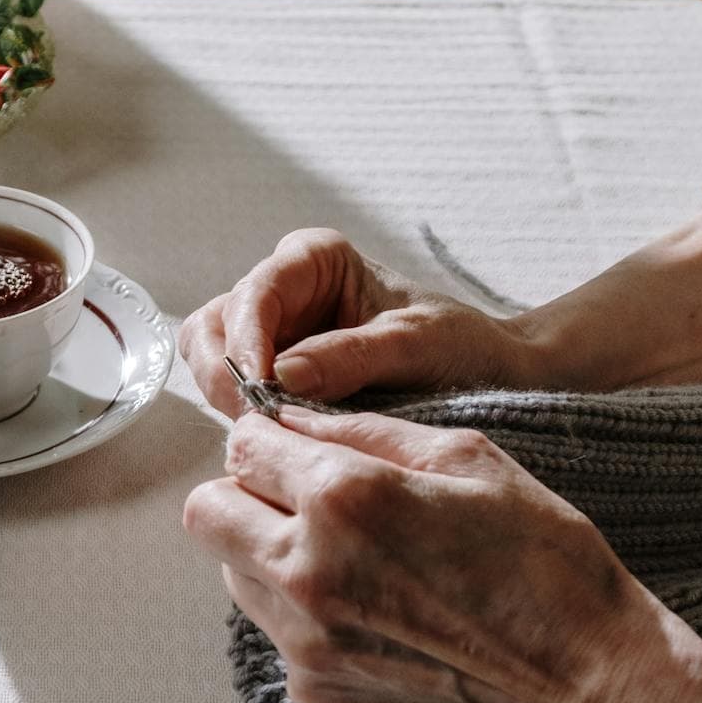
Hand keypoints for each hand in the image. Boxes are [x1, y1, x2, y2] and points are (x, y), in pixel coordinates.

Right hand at [180, 228, 536, 417]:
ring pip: (211, 362)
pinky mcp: (273, 382)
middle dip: (225, 373)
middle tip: (256, 422)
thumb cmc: (459, 346)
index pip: (255, 294)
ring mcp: (272, 340)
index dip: (245, 341)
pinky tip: (275, 441)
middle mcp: (283, 295)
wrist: (490, 378)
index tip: (260, 389)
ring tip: (268, 434)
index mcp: (314, 261)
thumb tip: (280, 376)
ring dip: (228, 399)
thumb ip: (350, 357)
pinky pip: (234, 397)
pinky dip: (243, 419)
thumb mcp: (415, 345)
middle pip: (214, 327)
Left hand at [181, 404, 701, 702]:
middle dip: (246, 493)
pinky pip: (273, 631)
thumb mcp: (468, 457)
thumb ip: (365, 428)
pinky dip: (302, 613)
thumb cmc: (544, 562)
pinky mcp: (315, 690)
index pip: (241, 445)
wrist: (585, 687)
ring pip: (231, 573)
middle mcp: (307, 571)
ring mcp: (304, 640)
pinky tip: (373, 609)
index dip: (270, 437)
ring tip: (350, 555)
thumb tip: (293, 415)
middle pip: (207, 512)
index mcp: (344, 498)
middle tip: (305, 496)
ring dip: (267, 552)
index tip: (302, 445)